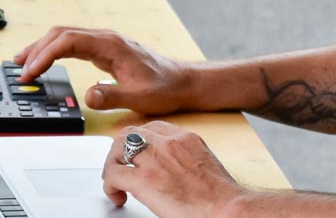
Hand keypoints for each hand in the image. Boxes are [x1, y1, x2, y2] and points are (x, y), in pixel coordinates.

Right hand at [14, 26, 196, 113]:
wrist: (181, 81)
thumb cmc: (164, 87)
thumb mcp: (140, 97)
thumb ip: (112, 96)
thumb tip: (88, 95)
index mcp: (112, 45)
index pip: (69, 41)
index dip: (46, 54)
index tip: (31, 71)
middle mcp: (106, 38)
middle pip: (62, 34)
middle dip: (37, 49)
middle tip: (19, 69)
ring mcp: (105, 42)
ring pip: (66, 36)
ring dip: (43, 47)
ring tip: (22, 63)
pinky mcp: (104, 49)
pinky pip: (73, 44)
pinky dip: (54, 50)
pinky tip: (44, 61)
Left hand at [103, 122, 242, 217]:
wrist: (225, 207)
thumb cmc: (220, 194)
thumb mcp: (204, 162)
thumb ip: (186, 158)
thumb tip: (173, 169)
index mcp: (185, 138)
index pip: (152, 128)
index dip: (139, 141)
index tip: (137, 154)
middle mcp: (168, 142)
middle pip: (130, 133)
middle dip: (121, 151)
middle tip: (121, 167)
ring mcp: (155, 158)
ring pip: (117, 148)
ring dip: (113, 165)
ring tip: (116, 182)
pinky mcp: (143, 180)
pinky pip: (113, 174)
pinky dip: (110, 186)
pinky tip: (117, 196)